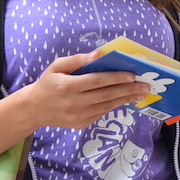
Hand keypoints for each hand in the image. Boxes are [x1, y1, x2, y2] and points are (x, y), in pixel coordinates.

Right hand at [21, 52, 148, 129]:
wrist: (34, 109)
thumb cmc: (48, 83)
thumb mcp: (56, 66)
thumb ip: (76, 60)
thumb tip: (98, 54)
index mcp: (67, 86)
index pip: (97, 81)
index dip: (116, 77)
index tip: (132, 75)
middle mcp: (74, 103)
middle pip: (106, 95)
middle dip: (128, 90)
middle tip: (145, 85)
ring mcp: (78, 116)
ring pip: (107, 106)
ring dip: (126, 99)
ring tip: (141, 93)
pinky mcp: (81, 124)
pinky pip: (102, 112)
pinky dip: (115, 105)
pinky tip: (125, 99)